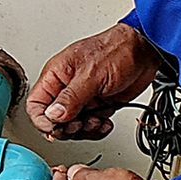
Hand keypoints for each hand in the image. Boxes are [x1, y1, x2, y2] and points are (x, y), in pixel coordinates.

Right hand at [27, 24, 160, 139]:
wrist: (144, 51)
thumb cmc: (116, 50)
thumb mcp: (91, 75)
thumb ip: (71, 97)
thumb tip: (53, 115)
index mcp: (56, 75)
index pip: (36, 105)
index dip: (43, 120)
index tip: (56, 128)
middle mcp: (66, 88)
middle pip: (54, 120)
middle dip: (67, 127)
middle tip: (80, 125)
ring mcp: (82, 98)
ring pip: (73, 125)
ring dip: (86, 129)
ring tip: (97, 120)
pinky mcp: (98, 104)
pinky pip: (91, 125)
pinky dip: (98, 128)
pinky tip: (105, 122)